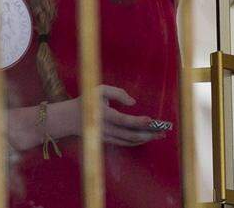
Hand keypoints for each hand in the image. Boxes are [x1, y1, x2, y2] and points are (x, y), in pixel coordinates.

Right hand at [51, 85, 166, 146]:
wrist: (70, 118)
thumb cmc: (88, 100)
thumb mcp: (100, 89)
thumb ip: (117, 93)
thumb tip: (133, 102)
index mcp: (103, 115)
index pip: (123, 120)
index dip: (137, 121)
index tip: (151, 120)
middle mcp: (106, 129)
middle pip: (130, 135)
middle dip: (148, 134)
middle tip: (163, 131)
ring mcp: (107, 137)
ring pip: (129, 141)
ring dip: (145, 139)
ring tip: (160, 135)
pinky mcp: (108, 141)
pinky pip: (125, 143)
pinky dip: (137, 141)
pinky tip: (147, 137)